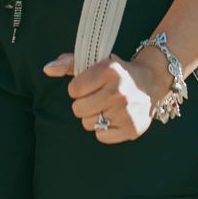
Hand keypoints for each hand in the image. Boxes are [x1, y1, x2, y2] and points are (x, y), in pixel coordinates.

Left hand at [42, 52, 164, 142]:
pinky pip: (101, 136)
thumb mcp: (96, 62)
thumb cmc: (117, 72)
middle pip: (78, 109)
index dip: (78, 89)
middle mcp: (118, 90)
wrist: (150, 82)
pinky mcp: (131, 128)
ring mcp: (126, 111)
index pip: (73, 89)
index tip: (90, 86)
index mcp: (109, 70)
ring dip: (93, 117)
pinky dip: (104, 129)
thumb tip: (47, 69)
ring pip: (88, 124)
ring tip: (106, 107)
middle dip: (84, 104)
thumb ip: (69, 64)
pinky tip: (114, 117)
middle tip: (97, 98)